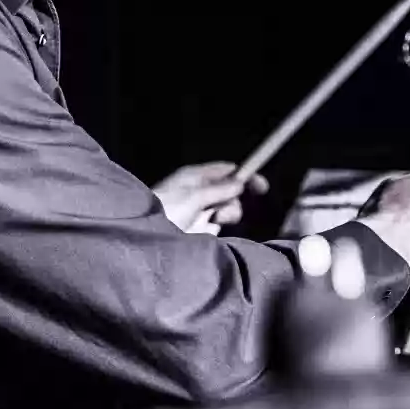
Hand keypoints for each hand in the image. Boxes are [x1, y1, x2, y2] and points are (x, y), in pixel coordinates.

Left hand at [153, 162, 268, 234]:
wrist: (147, 237)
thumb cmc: (167, 209)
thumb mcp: (195, 196)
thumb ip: (220, 189)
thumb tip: (241, 183)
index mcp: (196, 176)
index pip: (227, 170)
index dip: (245, 176)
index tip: (262, 187)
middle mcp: (199, 191)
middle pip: (229, 191)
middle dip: (233, 201)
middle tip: (223, 212)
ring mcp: (199, 210)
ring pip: (226, 209)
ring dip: (225, 215)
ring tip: (211, 221)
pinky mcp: (198, 229)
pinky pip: (216, 226)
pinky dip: (215, 228)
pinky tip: (204, 232)